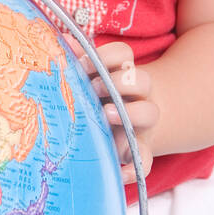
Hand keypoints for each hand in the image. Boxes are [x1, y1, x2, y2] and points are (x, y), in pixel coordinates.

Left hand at [72, 38, 158, 185]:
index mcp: (120, 74)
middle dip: (121, 81)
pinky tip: (120, 173)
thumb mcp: (86, 81)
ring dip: (131, 113)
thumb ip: (76, 62)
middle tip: (95, 87)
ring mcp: (141, 124)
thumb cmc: (94, 100)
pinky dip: (135, 167)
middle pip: (142, 80)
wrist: (118, 128)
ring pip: (150, 113)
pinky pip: (146, 160)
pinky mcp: (140, 151)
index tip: (84, 63)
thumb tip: (63, 41)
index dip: (107, 55)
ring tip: (105, 115)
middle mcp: (136, 96)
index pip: (123, 55)